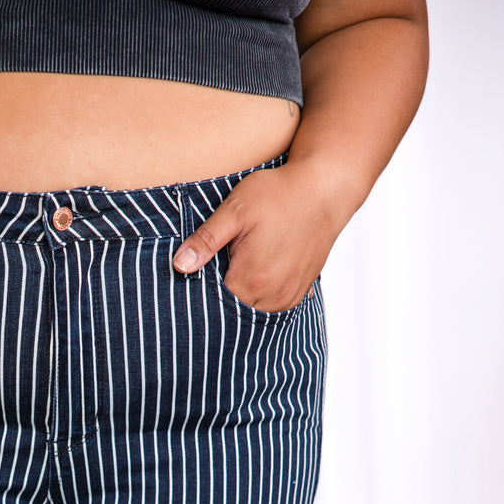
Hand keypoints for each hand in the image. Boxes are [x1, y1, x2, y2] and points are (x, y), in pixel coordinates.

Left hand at [172, 161, 342, 313]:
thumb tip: (179, 265)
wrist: (324, 190)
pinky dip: (262, 300)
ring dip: (243, 300)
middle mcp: (271, 295)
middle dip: (222, 298)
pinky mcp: (300, 291)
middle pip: (234, 310)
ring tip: (240, 275)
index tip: (197, 281)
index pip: (214, 304)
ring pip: (254, 312)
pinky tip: (256, 281)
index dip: (202, 293)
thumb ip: (206, 240)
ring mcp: (288, 295)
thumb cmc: (279, 194)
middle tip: (218, 275)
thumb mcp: (236, 210)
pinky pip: (274, 308)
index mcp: (251, 279)